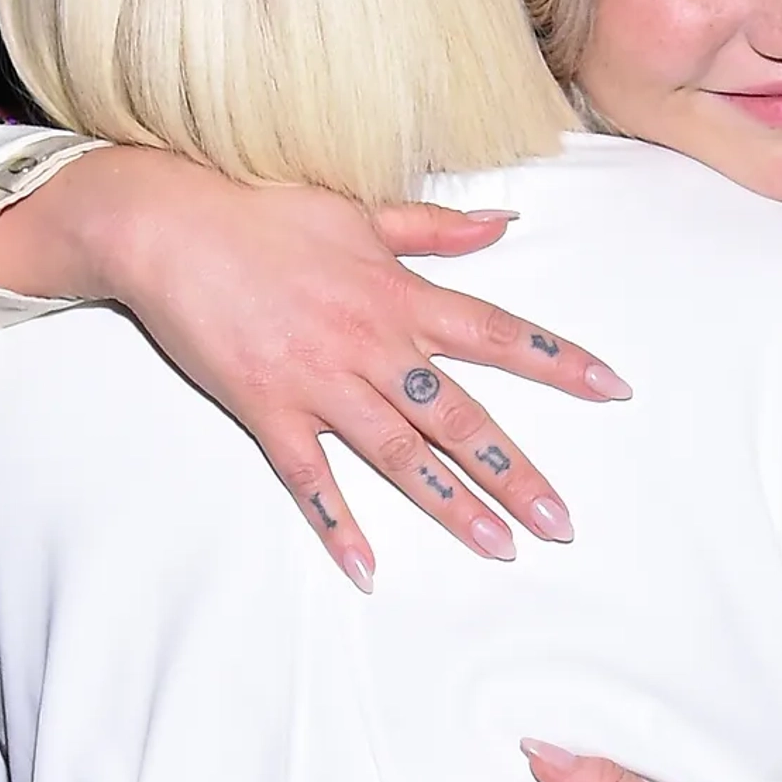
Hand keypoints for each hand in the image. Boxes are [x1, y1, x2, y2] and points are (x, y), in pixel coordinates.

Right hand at [0, 151, 630, 587]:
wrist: (165, 222)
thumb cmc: (261, 210)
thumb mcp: (357, 209)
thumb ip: (435, 229)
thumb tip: (507, 221)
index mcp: (399, 296)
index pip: (499, 333)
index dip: (561, 361)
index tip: (615, 390)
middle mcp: (371, 343)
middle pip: (461, 416)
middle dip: (515, 472)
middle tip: (562, 523)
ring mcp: (319, 381)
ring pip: (400, 455)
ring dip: (452, 506)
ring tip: (500, 549)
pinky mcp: (267, 410)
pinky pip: (309, 479)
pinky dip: (338, 525)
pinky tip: (368, 571)